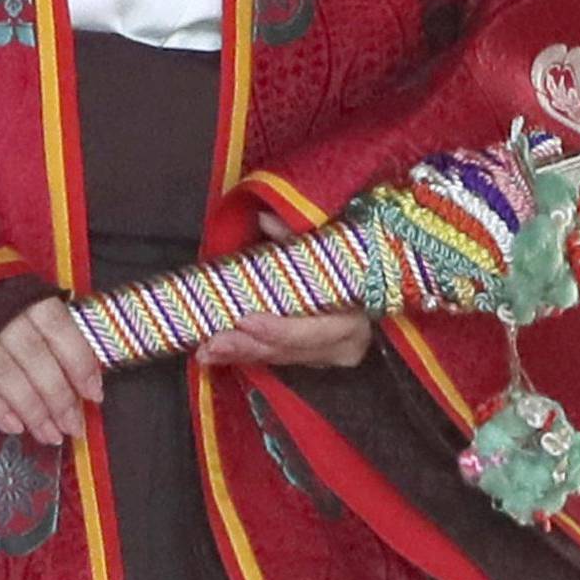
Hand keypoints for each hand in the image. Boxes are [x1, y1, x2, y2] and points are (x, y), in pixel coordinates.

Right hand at [0, 295, 104, 446]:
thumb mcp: (18, 290)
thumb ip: (45, 323)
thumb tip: (80, 370)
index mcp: (22, 291)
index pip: (60, 330)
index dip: (80, 365)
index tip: (95, 395)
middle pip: (36, 359)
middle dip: (58, 398)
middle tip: (74, 427)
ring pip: (7, 377)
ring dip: (32, 411)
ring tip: (50, 435)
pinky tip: (15, 427)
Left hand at [194, 211, 372, 372]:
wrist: (375, 282)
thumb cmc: (351, 261)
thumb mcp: (330, 246)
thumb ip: (298, 236)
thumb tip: (264, 218)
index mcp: (354, 317)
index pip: (314, 330)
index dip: (279, 329)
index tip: (246, 321)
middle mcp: (344, 345)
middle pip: (290, 350)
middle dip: (249, 347)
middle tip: (213, 343)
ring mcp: (327, 356)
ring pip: (279, 358)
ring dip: (240, 354)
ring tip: (205, 351)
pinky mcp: (312, 360)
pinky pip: (276, 359)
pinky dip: (246, 354)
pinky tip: (216, 354)